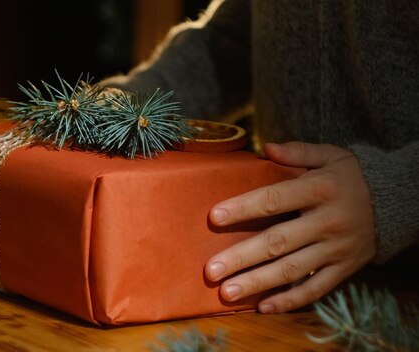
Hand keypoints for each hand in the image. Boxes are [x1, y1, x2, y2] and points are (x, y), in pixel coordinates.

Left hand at [205, 142, 376, 312]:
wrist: (398, 202)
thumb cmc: (352, 177)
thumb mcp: (331, 155)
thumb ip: (298, 152)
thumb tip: (266, 148)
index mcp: (320, 189)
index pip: (275, 199)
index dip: (244, 208)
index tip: (214, 217)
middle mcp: (327, 222)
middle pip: (278, 242)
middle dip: (243, 257)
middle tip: (211, 270)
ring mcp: (335, 249)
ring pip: (292, 269)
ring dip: (258, 282)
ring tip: (228, 292)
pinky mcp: (344, 268)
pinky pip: (315, 289)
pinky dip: (290, 300)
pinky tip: (263, 307)